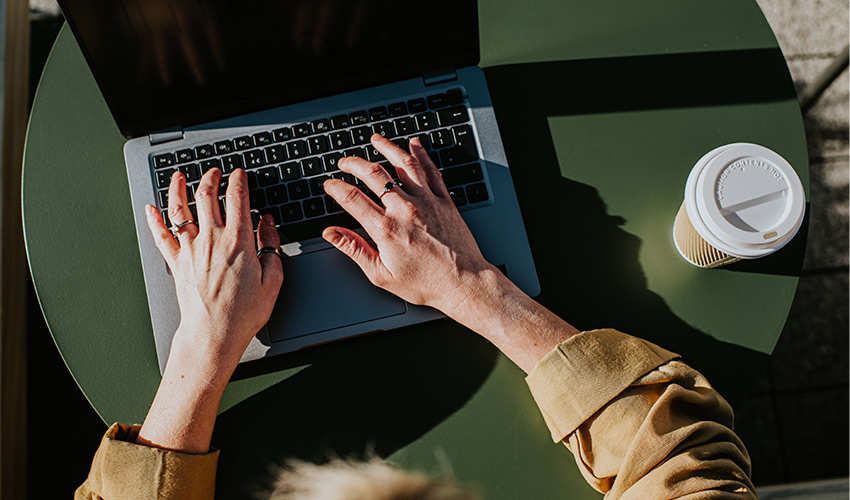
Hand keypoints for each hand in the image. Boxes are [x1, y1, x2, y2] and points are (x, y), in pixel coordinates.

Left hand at [144, 167, 282, 370]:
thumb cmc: (243, 313)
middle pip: (206, 196)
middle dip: (210, 178)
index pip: (237, 198)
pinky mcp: (177, 263)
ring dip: (178, 189)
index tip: (239, 174)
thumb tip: (268, 224)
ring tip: (179, 177)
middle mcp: (211, 239)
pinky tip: (150, 209)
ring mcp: (191, 250)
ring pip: (179, 210)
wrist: (213, 334)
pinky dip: (154, 220)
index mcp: (238, 241)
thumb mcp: (273, 280)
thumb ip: (272, 246)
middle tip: (214, 171)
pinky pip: (161, 236)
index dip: (238, 180)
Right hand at [324, 135, 578, 372]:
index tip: (330, 184)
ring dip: (387, 148)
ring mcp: (426, 202)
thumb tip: (332, 234)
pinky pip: (431, 170)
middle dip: (354, 164)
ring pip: (403, 164)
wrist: (463, 283)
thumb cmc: (426, 283)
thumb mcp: (382, 275)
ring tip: (376, 140)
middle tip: (345, 162)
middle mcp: (405, 210)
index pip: (352, 198)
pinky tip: (414, 145)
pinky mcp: (444, 201)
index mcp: (386, 229)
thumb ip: (355, 249)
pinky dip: (421, 154)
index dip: (336, 187)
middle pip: (374, 174)